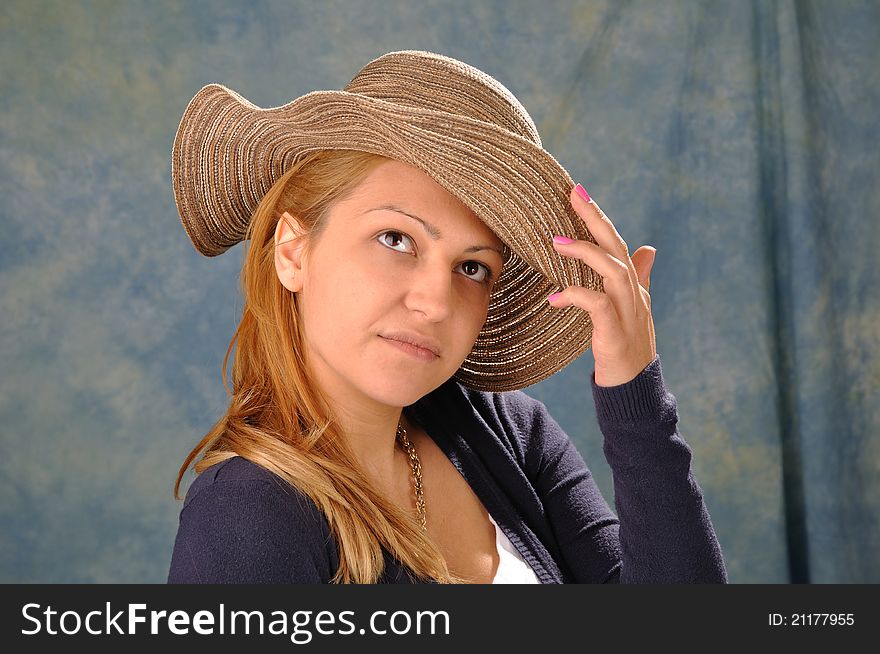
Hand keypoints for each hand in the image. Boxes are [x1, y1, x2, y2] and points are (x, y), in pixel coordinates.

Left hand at [547, 184, 656, 386]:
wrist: (634, 387)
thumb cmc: (627, 345)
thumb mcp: (631, 307)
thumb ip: (637, 277)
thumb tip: (649, 249)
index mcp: (632, 284)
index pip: (616, 242)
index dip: (598, 217)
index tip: (577, 191)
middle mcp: (633, 293)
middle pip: (616, 247)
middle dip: (595, 219)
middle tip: (573, 194)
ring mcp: (628, 312)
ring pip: (612, 272)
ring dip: (586, 253)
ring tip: (556, 243)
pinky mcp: (616, 334)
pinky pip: (599, 307)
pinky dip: (577, 298)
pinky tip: (555, 299)